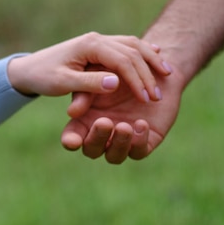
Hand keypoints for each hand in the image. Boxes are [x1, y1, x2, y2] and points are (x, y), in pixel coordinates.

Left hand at [7, 32, 171, 101]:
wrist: (29, 67)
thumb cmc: (43, 76)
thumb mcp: (62, 83)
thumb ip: (88, 84)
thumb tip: (116, 83)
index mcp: (89, 45)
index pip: (121, 60)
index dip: (136, 79)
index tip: (147, 98)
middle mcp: (97, 39)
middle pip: (132, 52)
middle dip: (147, 73)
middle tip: (158, 95)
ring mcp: (100, 41)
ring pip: (134, 46)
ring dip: (151, 60)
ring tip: (167, 75)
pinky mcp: (101, 46)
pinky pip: (129, 47)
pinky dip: (144, 54)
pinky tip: (157, 59)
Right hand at [60, 62, 185, 162]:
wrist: (152, 68)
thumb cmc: (118, 70)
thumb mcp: (97, 78)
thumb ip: (86, 93)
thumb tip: (72, 112)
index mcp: (85, 121)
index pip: (72, 137)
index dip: (71, 142)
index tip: (72, 142)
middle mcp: (102, 135)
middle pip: (92, 150)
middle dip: (97, 139)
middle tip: (104, 121)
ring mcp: (123, 140)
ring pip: (115, 156)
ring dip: (118, 143)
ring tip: (125, 126)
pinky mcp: (144, 141)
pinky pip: (139, 151)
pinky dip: (139, 141)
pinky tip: (141, 123)